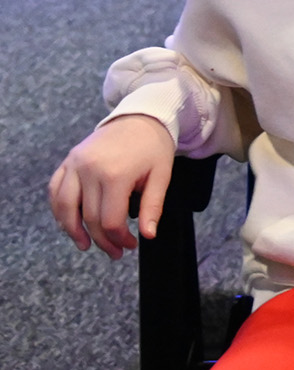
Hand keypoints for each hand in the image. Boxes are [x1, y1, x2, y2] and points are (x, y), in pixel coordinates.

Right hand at [48, 115, 175, 259]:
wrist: (140, 117)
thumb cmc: (153, 147)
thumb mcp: (162, 175)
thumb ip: (153, 206)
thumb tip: (148, 236)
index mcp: (116, 174)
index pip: (110, 220)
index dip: (119, 239)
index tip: (130, 246)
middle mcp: (90, 169)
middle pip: (88, 217)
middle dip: (101, 240)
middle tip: (115, 252)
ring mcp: (75, 164)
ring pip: (65, 207)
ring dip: (72, 231)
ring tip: (85, 245)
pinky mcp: (68, 161)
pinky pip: (55, 190)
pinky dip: (58, 210)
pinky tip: (68, 223)